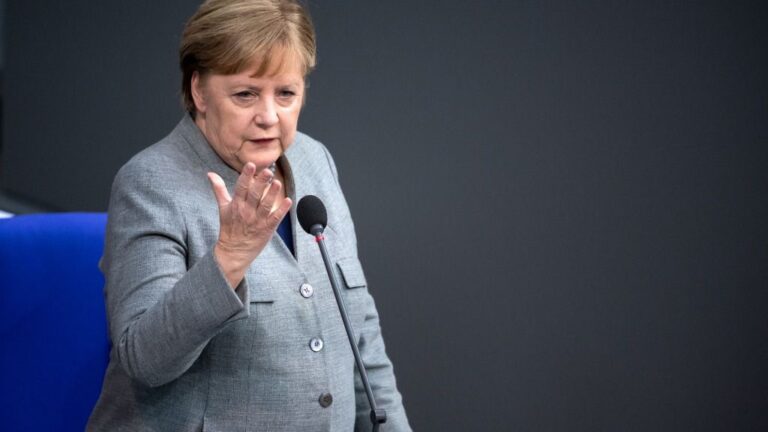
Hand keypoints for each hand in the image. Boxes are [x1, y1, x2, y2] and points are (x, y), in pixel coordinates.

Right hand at [207, 163, 291, 287]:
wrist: (234, 252)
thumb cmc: (229, 227)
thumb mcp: (223, 208)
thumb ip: (219, 189)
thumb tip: (210, 174)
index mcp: (236, 205)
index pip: (241, 187)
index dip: (246, 176)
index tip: (251, 165)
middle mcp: (247, 211)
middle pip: (255, 195)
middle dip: (261, 183)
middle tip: (268, 171)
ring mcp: (258, 220)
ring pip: (266, 205)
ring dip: (272, 194)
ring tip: (277, 183)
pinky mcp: (267, 229)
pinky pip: (275, 218)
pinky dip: (282, 210)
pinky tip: (289, 201)